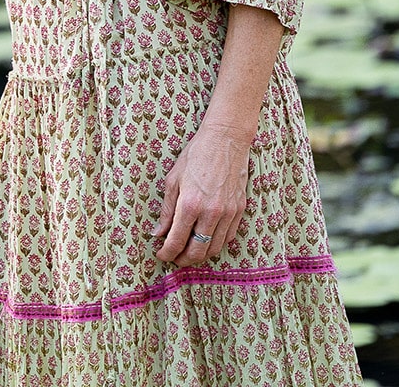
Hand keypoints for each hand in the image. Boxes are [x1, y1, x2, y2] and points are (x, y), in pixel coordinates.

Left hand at [153, 121, 248, 267]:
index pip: (176, 241)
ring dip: (200, 255)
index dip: (166, 253)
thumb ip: (166, 210)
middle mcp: (211, 213)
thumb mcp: (173, 179)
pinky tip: (206, 239)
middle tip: (174, 257)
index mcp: (190, 204)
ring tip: (189, 251)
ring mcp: (228, 213)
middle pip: (197, 252)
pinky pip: (228, 237)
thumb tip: (158, 233)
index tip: (161, 254)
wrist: (226, 139)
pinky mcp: (239, 210)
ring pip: (214, 249)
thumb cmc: (196, 154)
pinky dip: (216, 244)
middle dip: (183, 260)